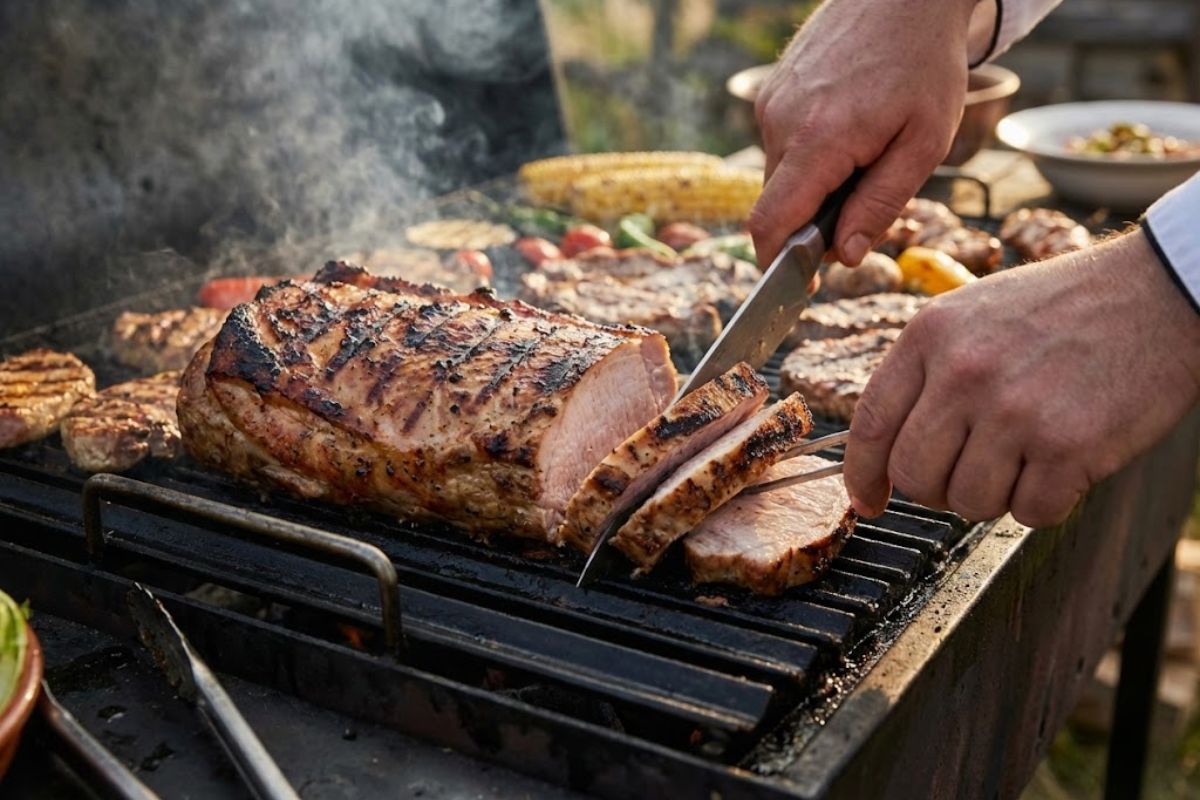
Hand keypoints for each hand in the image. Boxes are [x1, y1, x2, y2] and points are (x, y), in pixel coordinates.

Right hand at [748, 0, 976, 266]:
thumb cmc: (924, 66)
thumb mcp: (924, 144)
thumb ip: (881, 204)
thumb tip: (844, 257)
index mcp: (818, 141)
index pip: (770, 224)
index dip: (777, 264)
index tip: (797, 285)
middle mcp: (781, 123)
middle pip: (777, 206)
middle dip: (810, 225)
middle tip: (860, 210)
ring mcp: (770, 105)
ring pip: (779, 178)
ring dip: (812, 189)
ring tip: (861, 157)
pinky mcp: (770, 94)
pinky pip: (779, 148)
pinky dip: (808, 160)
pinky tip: (846, 133)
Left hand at [842, 229, 1199, 526]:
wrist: (1160, 292)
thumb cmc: (1064, 307)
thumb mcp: (972, 314)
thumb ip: (926, 372)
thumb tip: (886, 447)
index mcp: (930, 336)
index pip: (871, 424)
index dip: (862, 474)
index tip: (869, 500)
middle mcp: (963, 372)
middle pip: (913, 475)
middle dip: (935, 489)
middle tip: (969, 473)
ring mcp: (1014, 411)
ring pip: (967, 502)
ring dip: (995, 495)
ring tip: (1025, 456)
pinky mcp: (1067, 446)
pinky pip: (1030, 513)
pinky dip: (1045, 502)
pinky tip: (1062, 464)